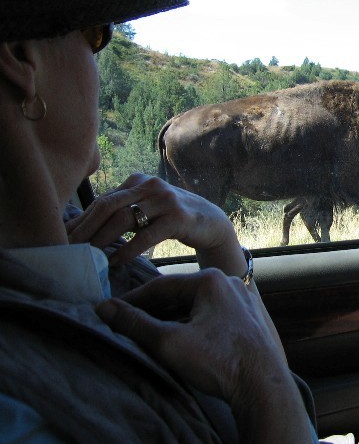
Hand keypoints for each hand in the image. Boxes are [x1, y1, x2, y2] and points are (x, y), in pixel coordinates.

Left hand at [66, 173, 243, 274]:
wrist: (210, 221)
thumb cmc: (171, 217)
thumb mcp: (145, 207)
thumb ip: (121, 210)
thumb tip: (82, 227)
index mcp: (137, 181)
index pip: (101, 201)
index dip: (80, 221)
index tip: (62, 240)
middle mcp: (149, 185)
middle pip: (107, 206)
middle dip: (85, 230)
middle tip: (69, 250)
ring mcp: (164, 200)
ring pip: (124, 218)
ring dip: (102, 239)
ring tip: (90, 257)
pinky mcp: (177, 218)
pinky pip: (146, 235)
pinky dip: (128, 249)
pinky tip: (116, 261)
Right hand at [96, 269, 314, 443]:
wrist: (262, 385)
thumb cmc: (217, 360)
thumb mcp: (168, 342)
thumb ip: (134, 324)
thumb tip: (104, 308)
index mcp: (210, 280)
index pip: (160, 285)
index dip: (132, 300)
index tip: (110, 312)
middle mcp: (229, 283)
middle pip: (180, 294)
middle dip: (152, 310)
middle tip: (126, 324)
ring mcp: (241, 300)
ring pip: (196, 305)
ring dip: (172, 318)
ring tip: (149, 334)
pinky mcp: (248, 318)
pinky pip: (212, 315)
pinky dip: (192, 324)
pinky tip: (180, 340)